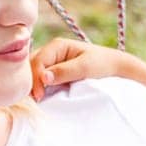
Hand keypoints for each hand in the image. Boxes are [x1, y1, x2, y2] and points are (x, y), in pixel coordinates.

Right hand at [28, 38, 143, 100]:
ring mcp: (51, 62)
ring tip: (36, 100)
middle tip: (35, 100)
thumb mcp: (85, 68)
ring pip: (33, 73)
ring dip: (32, 85)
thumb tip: (44, 78)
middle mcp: (50, 52)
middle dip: (30, 82)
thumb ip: (65, 72)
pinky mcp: (54, 72)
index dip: (35, 79)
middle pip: (31, 66)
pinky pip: (40, 79)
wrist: (114, 67)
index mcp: (57, 45)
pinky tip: (40, 97)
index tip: (40, 96)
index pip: (38, 61)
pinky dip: (38, 87)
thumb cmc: (102, 64)